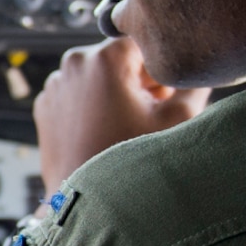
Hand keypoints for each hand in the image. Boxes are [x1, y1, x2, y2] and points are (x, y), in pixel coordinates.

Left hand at [33, 37, 210, 194]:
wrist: (88, 201)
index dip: (159, 71)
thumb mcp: (177, 119)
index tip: (162, 97)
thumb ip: (194, 85)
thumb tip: (200, 71)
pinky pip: (76, 97)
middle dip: (137, 83)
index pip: (144, 45)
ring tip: (126, 127)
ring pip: (97, 79)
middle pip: (119, 61)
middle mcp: (73, 63)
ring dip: (114, 95)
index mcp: (104, 56)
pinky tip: (104, 133)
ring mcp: (55, 85)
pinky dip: (91, 108)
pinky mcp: (45, 106)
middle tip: (148, 115)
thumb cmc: (130, 160)